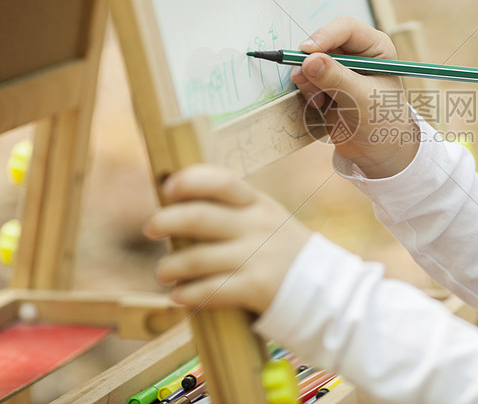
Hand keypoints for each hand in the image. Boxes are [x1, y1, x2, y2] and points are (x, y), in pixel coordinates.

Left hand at [144, 164, 311, 313]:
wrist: (326, 289)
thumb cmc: (284, 252)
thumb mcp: (267, 219)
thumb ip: (233, 211)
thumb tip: (178, 207)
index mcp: (258, 204)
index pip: (222, 181)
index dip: (191, 180)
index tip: (168, 186)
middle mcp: (257, 226)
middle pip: (200, 217)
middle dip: (167, 221)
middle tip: (150, 228)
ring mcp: (257, 257)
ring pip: (197, 258)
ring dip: (171, 266)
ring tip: (163, 272)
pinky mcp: (256, 288)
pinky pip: (210, 290)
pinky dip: (188, 294)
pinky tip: (178, 297)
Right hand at [291, 17, 419, 177]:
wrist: (378, 152)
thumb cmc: (383, 122)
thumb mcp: (362, 99)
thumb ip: (336, 78)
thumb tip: (309, 60)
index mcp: (376, 47)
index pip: (346, 28)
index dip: (324, 36)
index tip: (306, 52)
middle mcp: (357, 52)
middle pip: (323, 41)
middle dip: (310, 60)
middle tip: (301, 78)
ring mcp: (340, 67)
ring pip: (310, 59)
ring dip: (307, 78)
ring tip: (318, 100)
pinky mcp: (326, 82)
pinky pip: (306, 76)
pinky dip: (306, 89)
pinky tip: (318, 105)